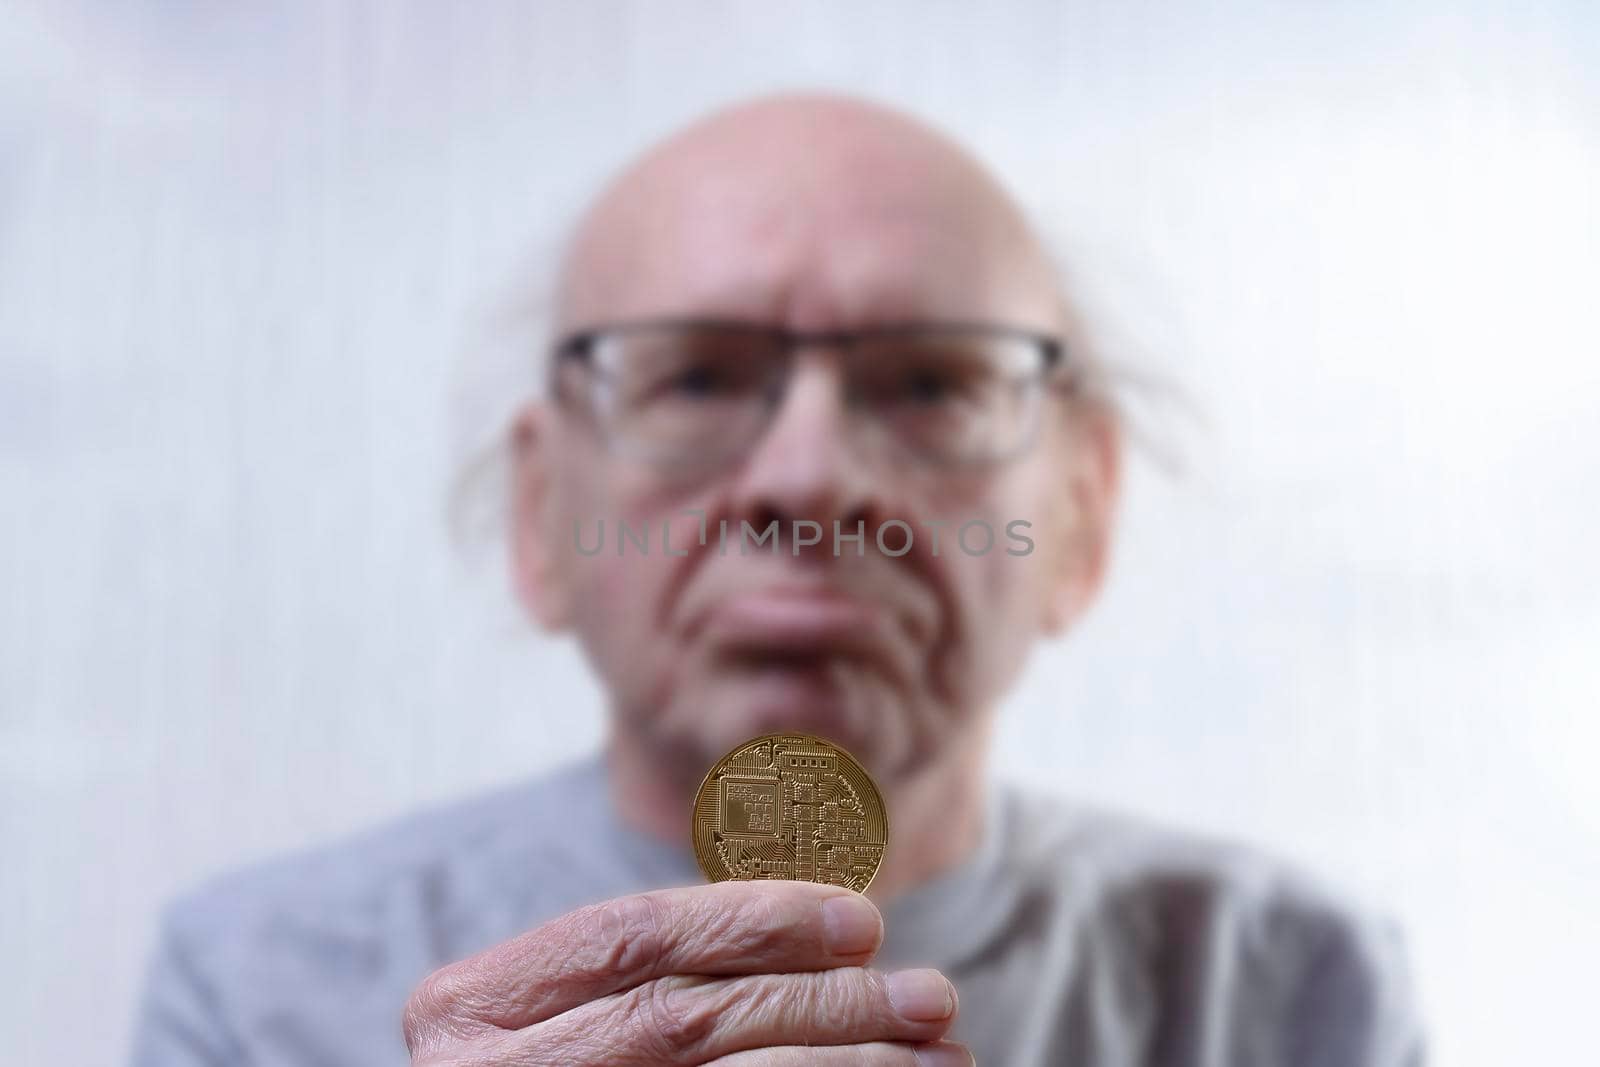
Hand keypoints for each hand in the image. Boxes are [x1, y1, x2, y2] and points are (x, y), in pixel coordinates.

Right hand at [403, 879, 970, 1064]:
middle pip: (686, 1019)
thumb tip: (851, 941)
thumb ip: (667, 972)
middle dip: (825, 1002)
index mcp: (468, 1008)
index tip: (866, 920)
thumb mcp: (570, 1016)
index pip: (633, 935)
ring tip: (937, 1055)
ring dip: (846, 1066)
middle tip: (931, 995)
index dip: (756, 919)